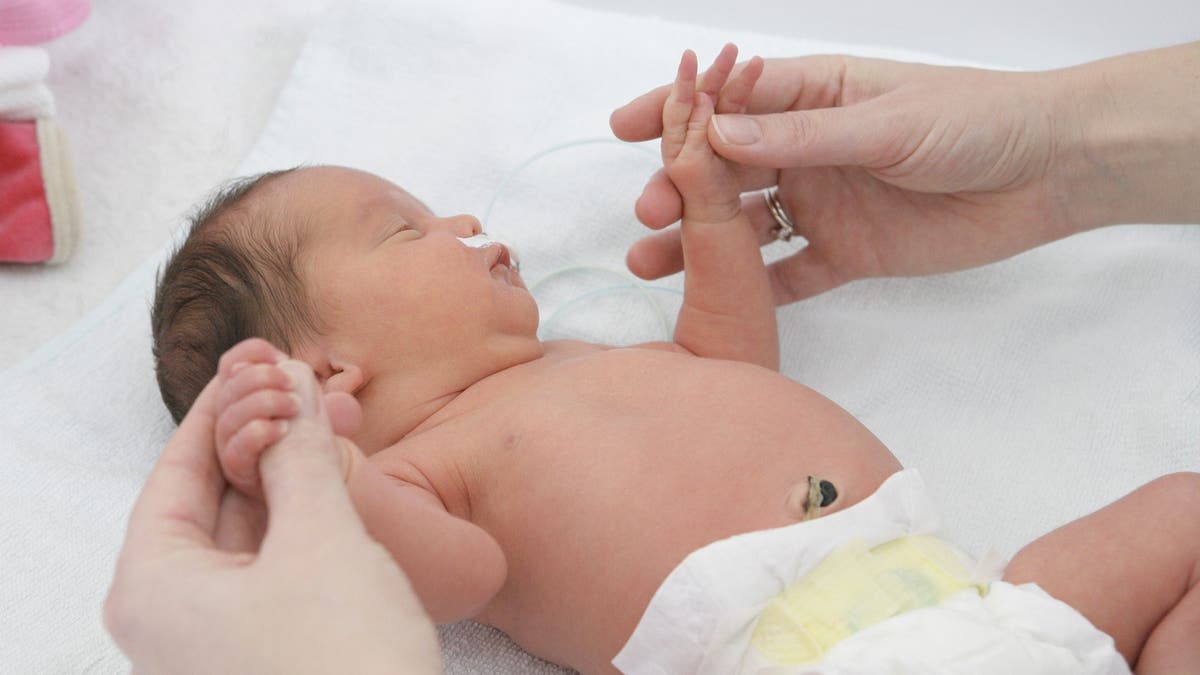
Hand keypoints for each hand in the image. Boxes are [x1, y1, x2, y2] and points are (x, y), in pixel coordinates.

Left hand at [104, 353, 439, 673]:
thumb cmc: (339, 664)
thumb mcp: (322, 543)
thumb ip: (303, 459)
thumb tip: (292, 388)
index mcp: (154, 585)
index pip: (177, 470)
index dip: (221, 406)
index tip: (260, 360)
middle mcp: (175, 613)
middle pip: (211, 498)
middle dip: (262, 435)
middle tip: (305, 384)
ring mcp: (222, 636)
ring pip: (250, 530)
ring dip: (290, 473)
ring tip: (331, 420)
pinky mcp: (269, 648)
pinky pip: (277, 564)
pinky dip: (306, 517)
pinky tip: (340, 482)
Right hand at [214, 338, 361, 498]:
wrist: (313, 479)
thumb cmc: (310, 436)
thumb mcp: (313, 405)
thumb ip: (310, 388)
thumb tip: (314, 382)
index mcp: (242, 394)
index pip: (231, 363)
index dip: (252, 353)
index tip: (282, 356)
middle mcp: (229, 416)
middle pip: (229, 386)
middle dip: (262, 377)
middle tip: (292, 383)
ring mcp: (229, 443)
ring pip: (230, 415)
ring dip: (265, 402)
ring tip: (295, 405)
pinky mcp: (237, 468)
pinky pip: (237, 448)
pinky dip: (259, 432)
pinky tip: (283, 429)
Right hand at [612, 55, 1083, 303]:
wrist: (1049, 171)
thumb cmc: (975, 121)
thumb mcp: (886, 123)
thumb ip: (804, 138)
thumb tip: (720, 136)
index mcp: (814, 98)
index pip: (731, 102)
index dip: (678, 110)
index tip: (628, 125)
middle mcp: (808, 151)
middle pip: (726, 169)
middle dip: (682, 186)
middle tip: (650, 212)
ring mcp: (823, 202)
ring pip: (745, 224)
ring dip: (699, 241)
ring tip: (652, 263)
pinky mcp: (847, 252)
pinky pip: (790, 273)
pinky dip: (752, 286)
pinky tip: (714, 301)